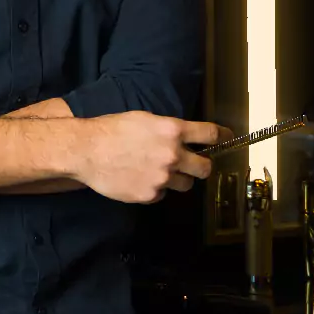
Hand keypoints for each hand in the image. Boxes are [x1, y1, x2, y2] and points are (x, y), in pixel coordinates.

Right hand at [74, 113, 223, 203]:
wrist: (86, 150)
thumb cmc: (111, 130)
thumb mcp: (144, 119)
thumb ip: (168, 129)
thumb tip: (183, 136)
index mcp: (172, 131)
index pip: (210, 134)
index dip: (223, 137)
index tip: (227, 138)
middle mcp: (173, 154)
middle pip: (205, 167)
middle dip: (202, 166)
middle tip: (194, 164)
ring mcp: (163, 177)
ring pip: (186, 184)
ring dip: (177, 179)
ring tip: (157, 172)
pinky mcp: (150, 195)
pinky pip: (162, 194)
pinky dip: (155, 189)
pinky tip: (140, 179)